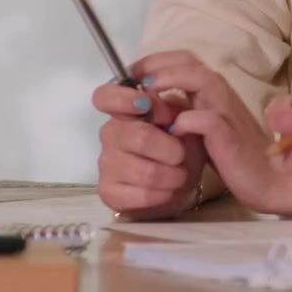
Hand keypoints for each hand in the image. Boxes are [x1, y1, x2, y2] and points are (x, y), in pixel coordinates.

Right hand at [91, 76, 204, 218]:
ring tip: (180, 175)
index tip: (145, 105)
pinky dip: (163, 194)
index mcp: (127, 110)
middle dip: (172, 149)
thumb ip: (170, 105)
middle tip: (182, 155)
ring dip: (172, 175)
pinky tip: (167, 190)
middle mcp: (111, 134)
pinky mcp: (108, 191)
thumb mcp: (186, 118)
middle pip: (139, 137)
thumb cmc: (183, 143)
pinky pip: (141, 194)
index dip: (122, 98)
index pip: (105, 96)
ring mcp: (106, 163)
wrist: (183, 180)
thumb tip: (155, 103)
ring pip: (146, 171)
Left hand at [133, 51, 291, 217]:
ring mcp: (228, 115)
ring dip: (173, 78)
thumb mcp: (206, 128)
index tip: (134, 72)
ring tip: (149, 89)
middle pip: (194, 62)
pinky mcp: (230, 138)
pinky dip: (187, 119)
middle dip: (161, 63)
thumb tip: (154, 103)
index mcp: (216, 93)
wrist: (266, 180)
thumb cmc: (233, 155)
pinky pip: (208, 120)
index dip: (159, 60)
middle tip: (135, 75)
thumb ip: (188, 110)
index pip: (188, 61)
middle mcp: (223, 96)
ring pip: (205, 80)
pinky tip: (172, 129)